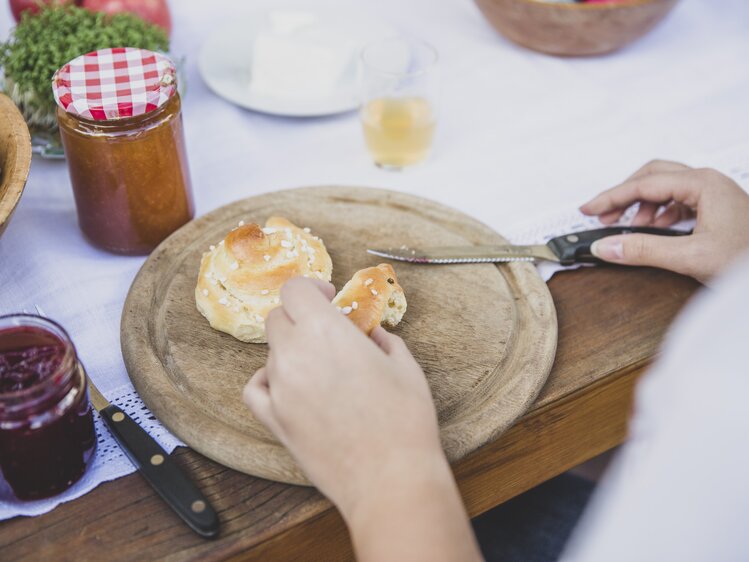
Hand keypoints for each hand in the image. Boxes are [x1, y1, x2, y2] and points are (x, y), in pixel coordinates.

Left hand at [243, 278, 480, 560]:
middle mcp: (295, 354)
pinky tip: (287, 384)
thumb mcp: (404, 365)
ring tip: (322, 367)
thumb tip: (369, 333)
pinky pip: (256, 388)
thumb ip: (381, 339)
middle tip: (325, 331)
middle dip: (300, 316)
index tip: (328, 296)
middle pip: (278, 318)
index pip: (295, 289)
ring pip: (271, 351)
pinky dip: (267, 379)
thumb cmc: (405, 419)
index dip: (311, 287)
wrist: (390, 477)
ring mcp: (280, 388)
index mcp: (326, 331)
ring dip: (291, 349)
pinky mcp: (275, 420)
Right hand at [580, 160, 748, 283]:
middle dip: (624, 195)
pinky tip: (653, 228)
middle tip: (602, 215)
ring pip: (665, 186)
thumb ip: (643, 250)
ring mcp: (713, 193)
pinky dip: (658, 212)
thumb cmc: (746, 259)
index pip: (644, 184)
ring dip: (641, 205)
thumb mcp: (690, 257)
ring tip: (627, 227)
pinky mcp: (716, 207)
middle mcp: (708, 182)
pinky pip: (678, 199)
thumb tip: (605, 247)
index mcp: (703, 184)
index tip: (587, 209)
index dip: (611, 197)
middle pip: (653, 176)